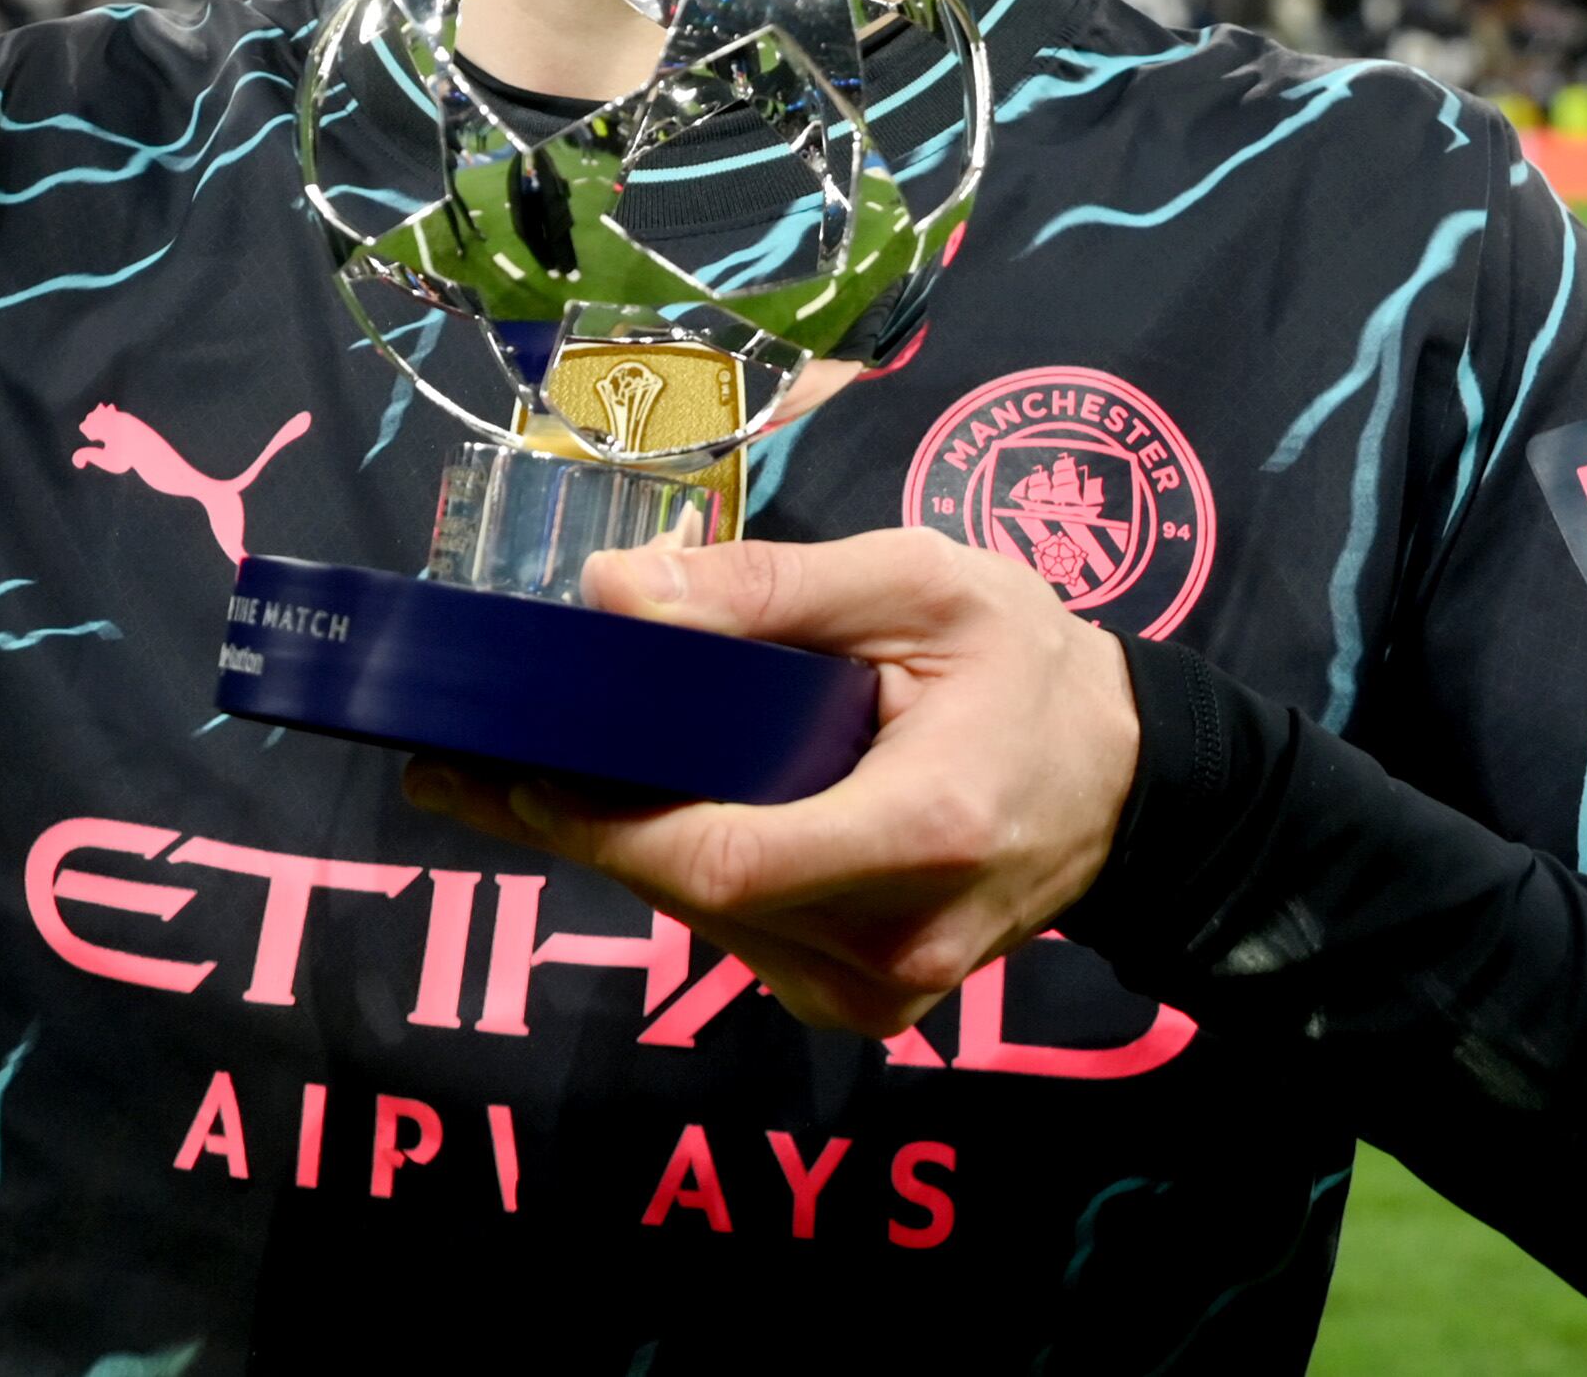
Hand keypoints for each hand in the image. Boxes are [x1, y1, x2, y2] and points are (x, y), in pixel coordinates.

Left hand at [401, 527, 1139, 1038]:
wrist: (1131, 781)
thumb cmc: (1026, 665)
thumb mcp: (920, 583)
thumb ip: (768, 588)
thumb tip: (613, 593)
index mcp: (918, 836)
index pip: (719, 860)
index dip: (599, 823)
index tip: (506, 766)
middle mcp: (895, 944)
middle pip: (692, 897)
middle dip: (570, 827)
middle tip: (454, 762)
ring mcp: (882, 992)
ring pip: (705, 923)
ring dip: (611, 851)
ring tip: (510, 774)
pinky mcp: (866, 1002)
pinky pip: (740, 935)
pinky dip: (677, 873)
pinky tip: (619, 812)